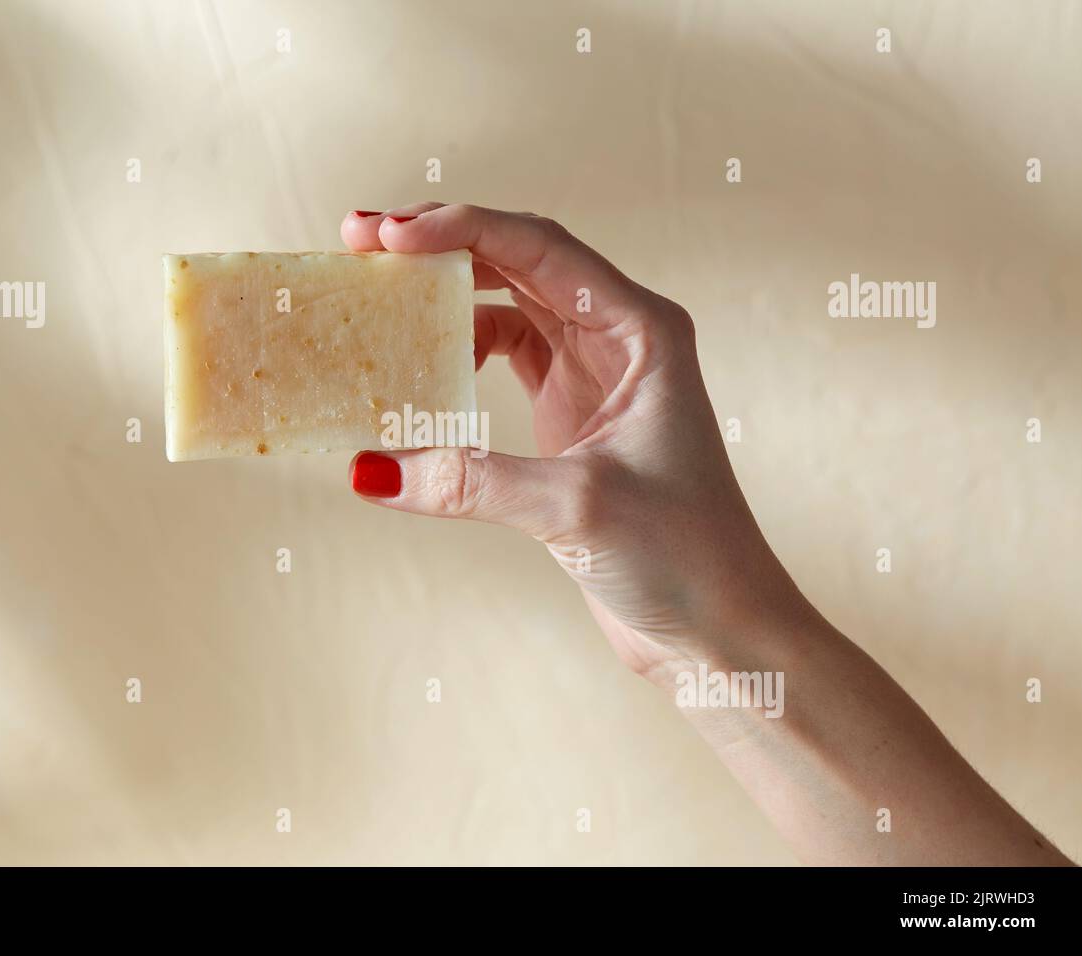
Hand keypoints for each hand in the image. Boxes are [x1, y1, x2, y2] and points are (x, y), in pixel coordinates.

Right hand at [341, 202, 805, 679]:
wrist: (719, 626)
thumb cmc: (687, 555)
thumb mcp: (575, 506)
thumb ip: (473, 482)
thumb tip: (374, 469)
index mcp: (641, 329)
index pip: (539, 248)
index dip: (460, 228)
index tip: (389, 235)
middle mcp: (616, 337)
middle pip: (515, 261)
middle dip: (439, 245)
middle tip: (361, 239)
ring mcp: (590, 375)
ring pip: (503, 308)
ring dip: (441, 297)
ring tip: (377, 289)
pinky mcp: (567, 417)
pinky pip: (499, 360)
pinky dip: (453, 357)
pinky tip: (416, 366)